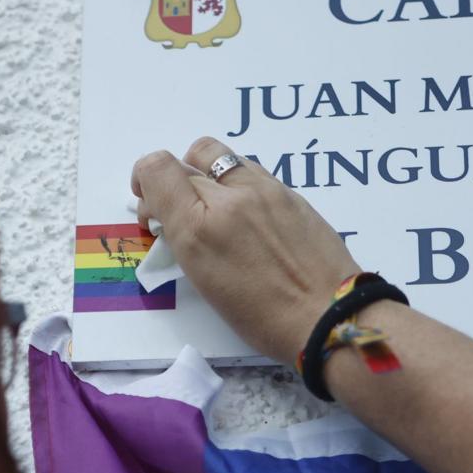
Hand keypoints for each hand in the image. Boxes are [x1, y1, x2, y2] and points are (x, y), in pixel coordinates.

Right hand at [132, 137, 360, 363]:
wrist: (328, 316)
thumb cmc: (261, 316)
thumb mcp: (204, 283)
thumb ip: (182, 239)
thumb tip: (169, 215)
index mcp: (199, 227)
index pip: (157, 168)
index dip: (144, 178)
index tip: (150, 204)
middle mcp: (228, 197)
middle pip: (184, 163)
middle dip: (172, 186)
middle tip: (178, 217)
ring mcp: (262, 189)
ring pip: (216, 156)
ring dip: (202, 173)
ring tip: (211, 206)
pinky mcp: (287, 191)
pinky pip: (247, 169)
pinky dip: (233, 181)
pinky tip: (243, 212)